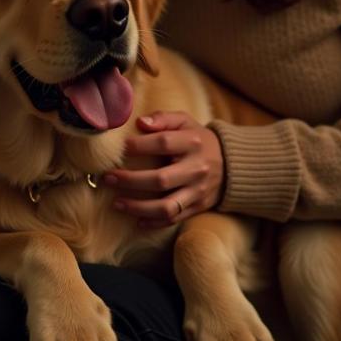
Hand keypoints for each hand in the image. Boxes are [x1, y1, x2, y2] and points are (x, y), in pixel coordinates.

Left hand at [105, 112, 225, 228]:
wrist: (232, 165)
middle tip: (108, 178)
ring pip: (166, 206)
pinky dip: (153, 222)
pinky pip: (173, 219)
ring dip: (138, 207)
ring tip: (117, 203)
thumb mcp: (185, 122)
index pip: (163, 143)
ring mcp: (198, 191)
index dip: (139, 146)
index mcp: (193, 143)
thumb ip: (163, 118)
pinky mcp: (198, 207)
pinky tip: (136, 220)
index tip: (120, 148)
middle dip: (130, 181)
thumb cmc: (198, 140)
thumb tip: (140, 122)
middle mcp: (197, 168)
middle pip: (160, 179)